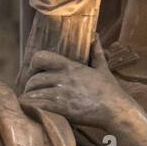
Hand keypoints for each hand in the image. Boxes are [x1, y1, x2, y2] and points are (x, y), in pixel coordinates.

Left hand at [19, 44, 138, 130]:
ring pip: (34, 93)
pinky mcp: (62, 108)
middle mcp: (64, 78)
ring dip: (30, 97)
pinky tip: (32, 109)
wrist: (116, 110)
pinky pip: (39, 105)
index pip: (41, 57)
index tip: (35, 71)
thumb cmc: (110, 90)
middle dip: (30, 86)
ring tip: (30, 101)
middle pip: (34, 79)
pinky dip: (32, 106)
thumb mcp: (102, 68)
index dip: (34, 64)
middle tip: (31, 91)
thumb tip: (95, 35)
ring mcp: (62, 93)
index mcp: (71, 67)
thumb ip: (96, 52)